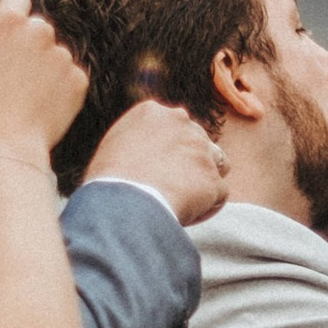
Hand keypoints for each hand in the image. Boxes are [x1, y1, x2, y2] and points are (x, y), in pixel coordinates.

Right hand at [0, 0, 84, 164]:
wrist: (6, 143)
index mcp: (8, 20)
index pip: (18, 0)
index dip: (11, 18)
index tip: (7, 36)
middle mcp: (40, 30)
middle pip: (38, 27)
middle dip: (29, 43)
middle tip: (13, 72)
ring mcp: (62, 55)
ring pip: (54, 53)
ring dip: (44, 66)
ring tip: (25, 93)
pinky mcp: (79, 78)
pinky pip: (69, 75)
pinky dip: (59, 86)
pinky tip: (41, 103)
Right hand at [85, 94, 228, 224]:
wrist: (123, 203)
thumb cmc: (108, 180)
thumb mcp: (114, 146)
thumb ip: (137, 140)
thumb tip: (144, 151)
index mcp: (153, 112)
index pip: (176, 125)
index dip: (172, 149)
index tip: (160, 167)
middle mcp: (181, 123)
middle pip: (199, 141)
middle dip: (191, 162)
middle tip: (172, 185)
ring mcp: (201, 149)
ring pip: (217, 164)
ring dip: (205, 180)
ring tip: (183, 201)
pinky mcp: (214, 178)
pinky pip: (218, 195)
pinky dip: (206, 207)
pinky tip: (185, 215)